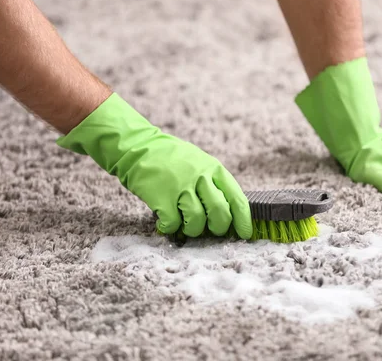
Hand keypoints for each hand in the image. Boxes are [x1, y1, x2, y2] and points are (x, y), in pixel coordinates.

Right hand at [57, 93, 251, 238]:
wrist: (137, 147)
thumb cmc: (170, 159)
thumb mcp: (199, 162)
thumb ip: (214, 183)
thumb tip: (229, 212)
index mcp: (214, 169)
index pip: (237, 199)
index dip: (243, 221)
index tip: (244, 234)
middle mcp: (200, 177)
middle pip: (220, 213)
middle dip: (218, 229)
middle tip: (211, 231)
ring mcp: (181, 186)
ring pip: (197, 221)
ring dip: (192, 230)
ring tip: (185, 226)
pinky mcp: (161, 196)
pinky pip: (172, 224)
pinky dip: (170, 229)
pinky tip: (166, 223)